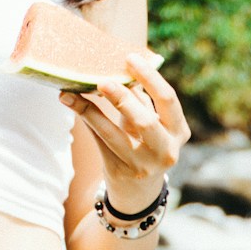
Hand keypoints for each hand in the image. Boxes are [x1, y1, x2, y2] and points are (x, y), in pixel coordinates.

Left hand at [64, 51, 185, 208]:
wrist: (139, 191)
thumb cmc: (145, 144)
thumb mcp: (151, 122)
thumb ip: (142, 98)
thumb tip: (119, 65)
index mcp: (179, 131)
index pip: (168, 99)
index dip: (150, 77)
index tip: (130, 58)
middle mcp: (165, 151)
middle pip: (144, 121)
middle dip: (122, 99)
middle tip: (101, 80)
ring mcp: (142, 165)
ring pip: (113, 134)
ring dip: (91, 110)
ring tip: (72, 91)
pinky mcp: (120, 171)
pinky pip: (99, 141)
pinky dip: (85, 119)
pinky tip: (70, 102)